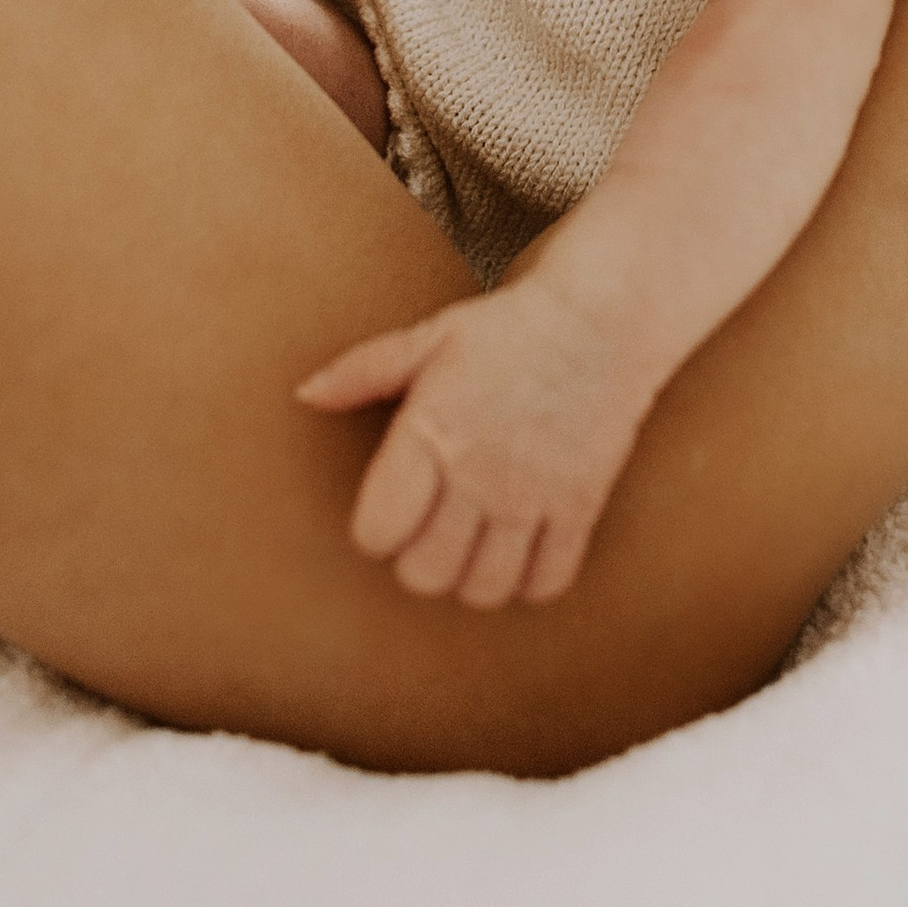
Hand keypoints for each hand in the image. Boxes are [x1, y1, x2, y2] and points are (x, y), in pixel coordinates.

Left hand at [297, 281, 650, 607]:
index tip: (391, 510)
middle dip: (419, 561)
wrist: (602, 318)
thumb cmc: (508, 327)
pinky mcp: (579, 507)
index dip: (376, 529)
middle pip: (426, 574)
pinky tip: (520, 549)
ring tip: (474, 545)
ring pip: (485, 589)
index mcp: (431, 433)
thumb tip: (305, 393)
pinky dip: (528, 581)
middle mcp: (479, 474)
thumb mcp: (429, 338)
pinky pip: (546, 583)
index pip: (378, 531)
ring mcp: (532, 496)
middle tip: (430, 531)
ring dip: (472, 577)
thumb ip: (362, 371)